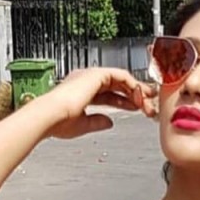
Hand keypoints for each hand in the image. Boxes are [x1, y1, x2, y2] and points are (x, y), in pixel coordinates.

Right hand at [44, 67, 158, 139]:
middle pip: (116, 84)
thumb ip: (97, 122)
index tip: (135, 108)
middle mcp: (85, 80)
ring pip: (121, 79)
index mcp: (80, 91)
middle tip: (148, 101)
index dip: (123, 101)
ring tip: (149, 99)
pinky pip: (121, 76)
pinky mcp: (97, 74)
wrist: (51, 115)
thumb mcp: (83, 124)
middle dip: (133, 93)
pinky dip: (132, 85)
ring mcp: (91, 76)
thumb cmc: (58, 121)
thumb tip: (109, 123)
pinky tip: (139, 95)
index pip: (107, 94)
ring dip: (136, 89)